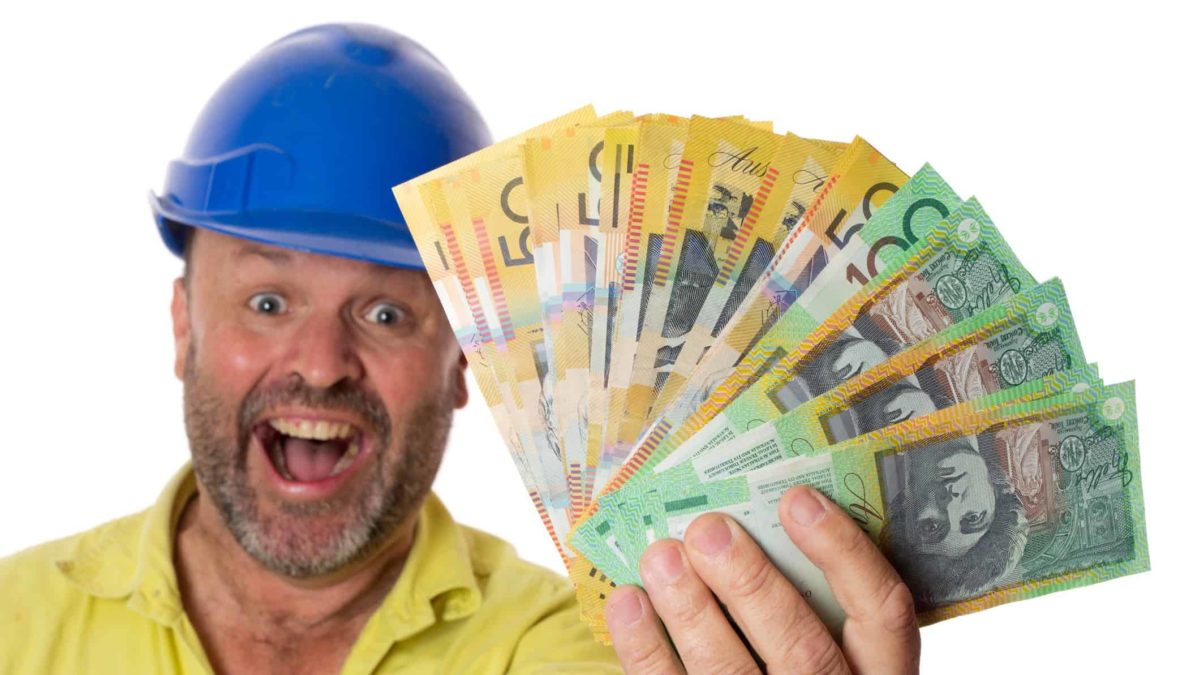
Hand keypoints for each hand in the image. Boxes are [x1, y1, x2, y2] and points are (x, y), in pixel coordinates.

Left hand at [604, 486, 919, 673]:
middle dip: (751, 583)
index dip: (842, 552)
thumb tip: (748, 518)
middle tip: (708, 530)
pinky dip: (646, 648)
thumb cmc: (800, 668)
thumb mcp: (835, 643)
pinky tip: (629, 601)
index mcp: (878, 674)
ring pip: (731, 671)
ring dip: (691, 609)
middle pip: (801, 646)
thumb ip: (814, 598)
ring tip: (661, 557)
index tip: (797, 500)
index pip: (882, 613)